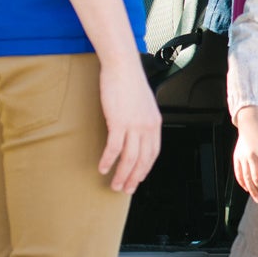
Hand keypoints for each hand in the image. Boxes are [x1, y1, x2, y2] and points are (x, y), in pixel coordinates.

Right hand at [96, 56, 161, 193]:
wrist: (123, 67)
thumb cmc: (130, 82)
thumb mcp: (144, 104)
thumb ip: (143, 120)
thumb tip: (138, 133)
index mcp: (155, 123)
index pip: (153, 153)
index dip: (146, 168)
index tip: (139, 178)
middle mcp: (147, 127)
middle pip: (142, 160)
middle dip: (134, 178)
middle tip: (126, 189)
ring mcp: (134, 125)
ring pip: (129, 158)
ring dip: (121, 174)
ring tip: (114, 184)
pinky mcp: (118, 122)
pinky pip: (114, 148)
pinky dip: (109, 161)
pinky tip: (103, 168)